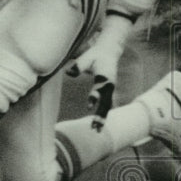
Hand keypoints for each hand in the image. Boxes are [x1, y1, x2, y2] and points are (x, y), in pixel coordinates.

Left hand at [66, 15, 131, 130]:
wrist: (109, 50)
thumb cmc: (96, 54)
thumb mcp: (86, 58)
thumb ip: (78, 65)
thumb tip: (69, 73)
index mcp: (104, 77)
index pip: (99, 89)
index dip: (94, 96)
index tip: (89, 104)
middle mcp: (109, 85)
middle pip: (106, 102)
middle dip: (101, 115)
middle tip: (95, 127)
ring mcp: (110, 89)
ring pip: (107, 105)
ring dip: (102, 117)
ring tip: (96, 130)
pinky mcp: (109, 91)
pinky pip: (106, 104)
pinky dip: (103, 114)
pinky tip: (98, 124)